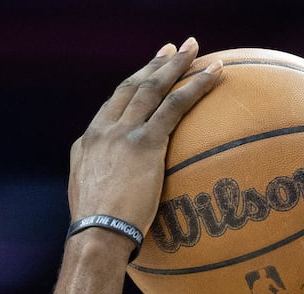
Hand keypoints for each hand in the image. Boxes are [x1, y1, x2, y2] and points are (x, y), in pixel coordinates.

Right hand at [68, 38, 221, 236]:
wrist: (96, 234)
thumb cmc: (98, 231)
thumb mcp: (93, 197)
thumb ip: (105, 179)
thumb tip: (119, 184)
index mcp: (90, 140)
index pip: (115, 102)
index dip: (135, 82)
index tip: (150, 68)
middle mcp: (104, 129)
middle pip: (134, 86)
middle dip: (157, 64)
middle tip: (175, 49)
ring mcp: (124, 133)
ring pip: (154, 88)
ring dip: (177, 66)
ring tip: (197, 51)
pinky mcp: (145, 142)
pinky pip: (175, 106)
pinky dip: (195, 86)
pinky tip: (214, 74)